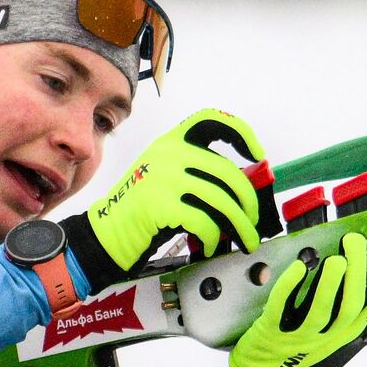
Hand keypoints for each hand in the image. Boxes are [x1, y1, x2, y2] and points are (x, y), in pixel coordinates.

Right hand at [62, 109, 262, 291]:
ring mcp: (163, 178)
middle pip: (228, 172)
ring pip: (221, 200)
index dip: (242, 133)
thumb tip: (245, 190)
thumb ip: (200, 175)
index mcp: (171, 141)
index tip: (258, 156)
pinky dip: (214, 238)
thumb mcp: (169, 179)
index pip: (213, 119)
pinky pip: (204, 222)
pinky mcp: (160, 205)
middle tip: (253, 221)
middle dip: (248, 201)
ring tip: (246, 241)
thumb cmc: (145, 211)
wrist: (108, 233)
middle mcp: (168, 153)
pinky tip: (211, 246)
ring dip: (240, 226)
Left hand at [223, 224, 366, 366]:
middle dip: (358, 270)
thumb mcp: (328, 328)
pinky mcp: (272, 334)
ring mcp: (300, 338)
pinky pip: (281, 310)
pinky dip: (290, 288)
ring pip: (322, 312)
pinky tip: (299, 267)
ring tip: (336, 258)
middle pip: (352, 304)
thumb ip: (342, 301)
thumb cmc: (297, 342)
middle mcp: (328, 336)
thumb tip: (354, 258)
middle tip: (355, 240)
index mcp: (346, 330)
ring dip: (331, 284)